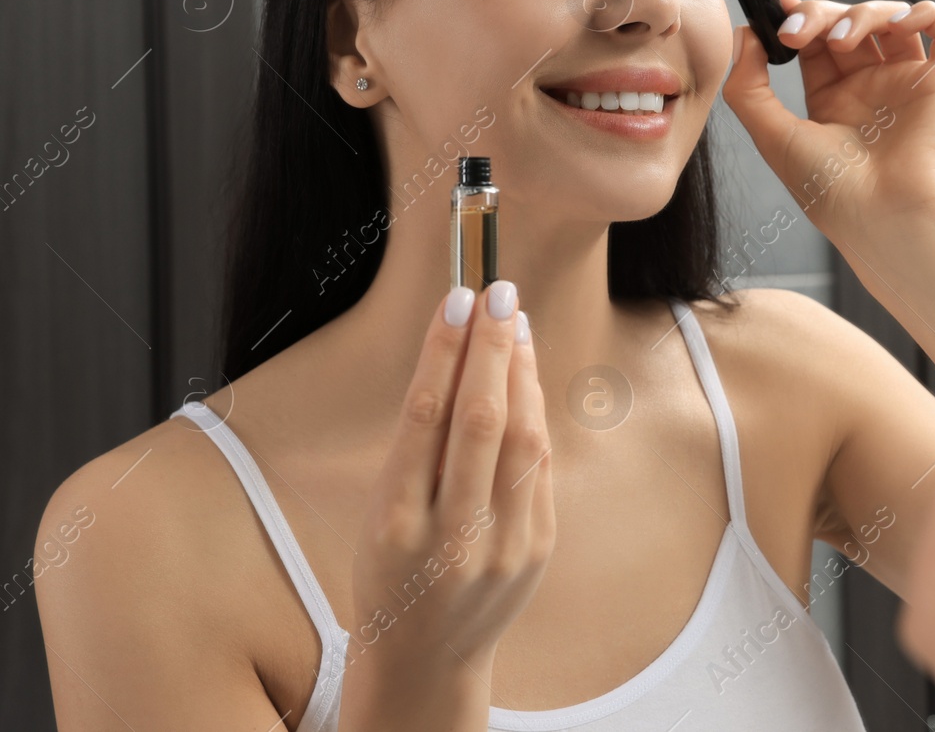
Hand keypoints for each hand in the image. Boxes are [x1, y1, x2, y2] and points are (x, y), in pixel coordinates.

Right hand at [349, 281, 555, 677]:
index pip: (425, 418)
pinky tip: (525, 377)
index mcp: (394, 524)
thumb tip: (461, 352)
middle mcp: (450, 536)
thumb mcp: (381, 512)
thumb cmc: (392, 569)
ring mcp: (501, 546)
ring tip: (514, 324)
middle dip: (491, 348)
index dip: (444, 351)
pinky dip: (534, 413)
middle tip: (498, 292)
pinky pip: (539, 465)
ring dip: (520, 371)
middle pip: (480, 421)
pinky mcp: (537, 548)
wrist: (426, 656)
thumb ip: (419, 445)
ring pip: (521, 439)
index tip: (458, 299)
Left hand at [719, 0, 934, 240]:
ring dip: (863, 11)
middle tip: (797, 31)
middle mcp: (872, 87)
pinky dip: (926, 11)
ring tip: (839, 38)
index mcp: (834, 101)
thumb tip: (744, 35)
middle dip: (819, 13)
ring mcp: (908, 83)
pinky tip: (898, 24)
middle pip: (848, 21)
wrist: (882, 217)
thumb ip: (749, 87)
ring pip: (892, 18)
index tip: (775, 3)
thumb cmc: (831, 192)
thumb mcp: (773, 137)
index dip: (797, 15)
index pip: (815, 40)